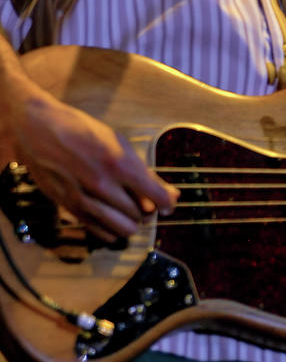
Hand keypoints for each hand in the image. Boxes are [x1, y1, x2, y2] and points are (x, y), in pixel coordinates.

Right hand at [6, 87, 178, 242]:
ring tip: (130, 208)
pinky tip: (113, 217)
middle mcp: (103, 185)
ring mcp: (84, 199)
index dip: (168, 202)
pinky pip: (100, 232)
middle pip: (141, 216)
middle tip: (145, 200)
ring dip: (132, 221)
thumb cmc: (82, 130)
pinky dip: (112, 229)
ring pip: (123, 229)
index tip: (169, 202)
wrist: (39, 129)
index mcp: (119, 163)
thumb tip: (168, 194)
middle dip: (148, 210)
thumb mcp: (117, 142)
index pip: (156, 197)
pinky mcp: (69, 208)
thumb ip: (141, 171)